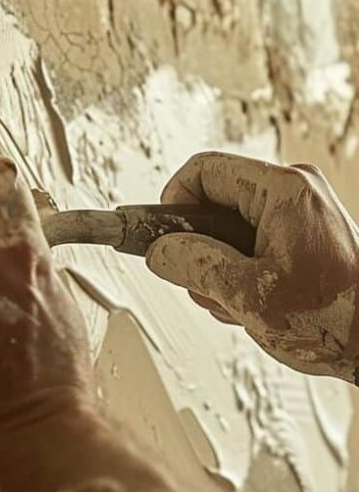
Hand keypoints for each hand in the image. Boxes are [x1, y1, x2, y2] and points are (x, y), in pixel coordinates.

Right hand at [145, 152, 358, 382]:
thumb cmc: (333, 319)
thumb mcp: (248, 294)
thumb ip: (196, 265)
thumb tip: (157, 251)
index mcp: (282, 191)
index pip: (203, 172)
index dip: (172, 204)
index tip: (162, 241)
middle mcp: (291, 194)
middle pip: (210, 206)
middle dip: (196, 251)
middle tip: (206, 288)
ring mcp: (296, 217)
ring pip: (224, 233)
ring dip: (216, 273)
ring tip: (236, 305)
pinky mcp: (298, 240)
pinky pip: (246, 248)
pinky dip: (236, 279)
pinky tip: (250, 307)